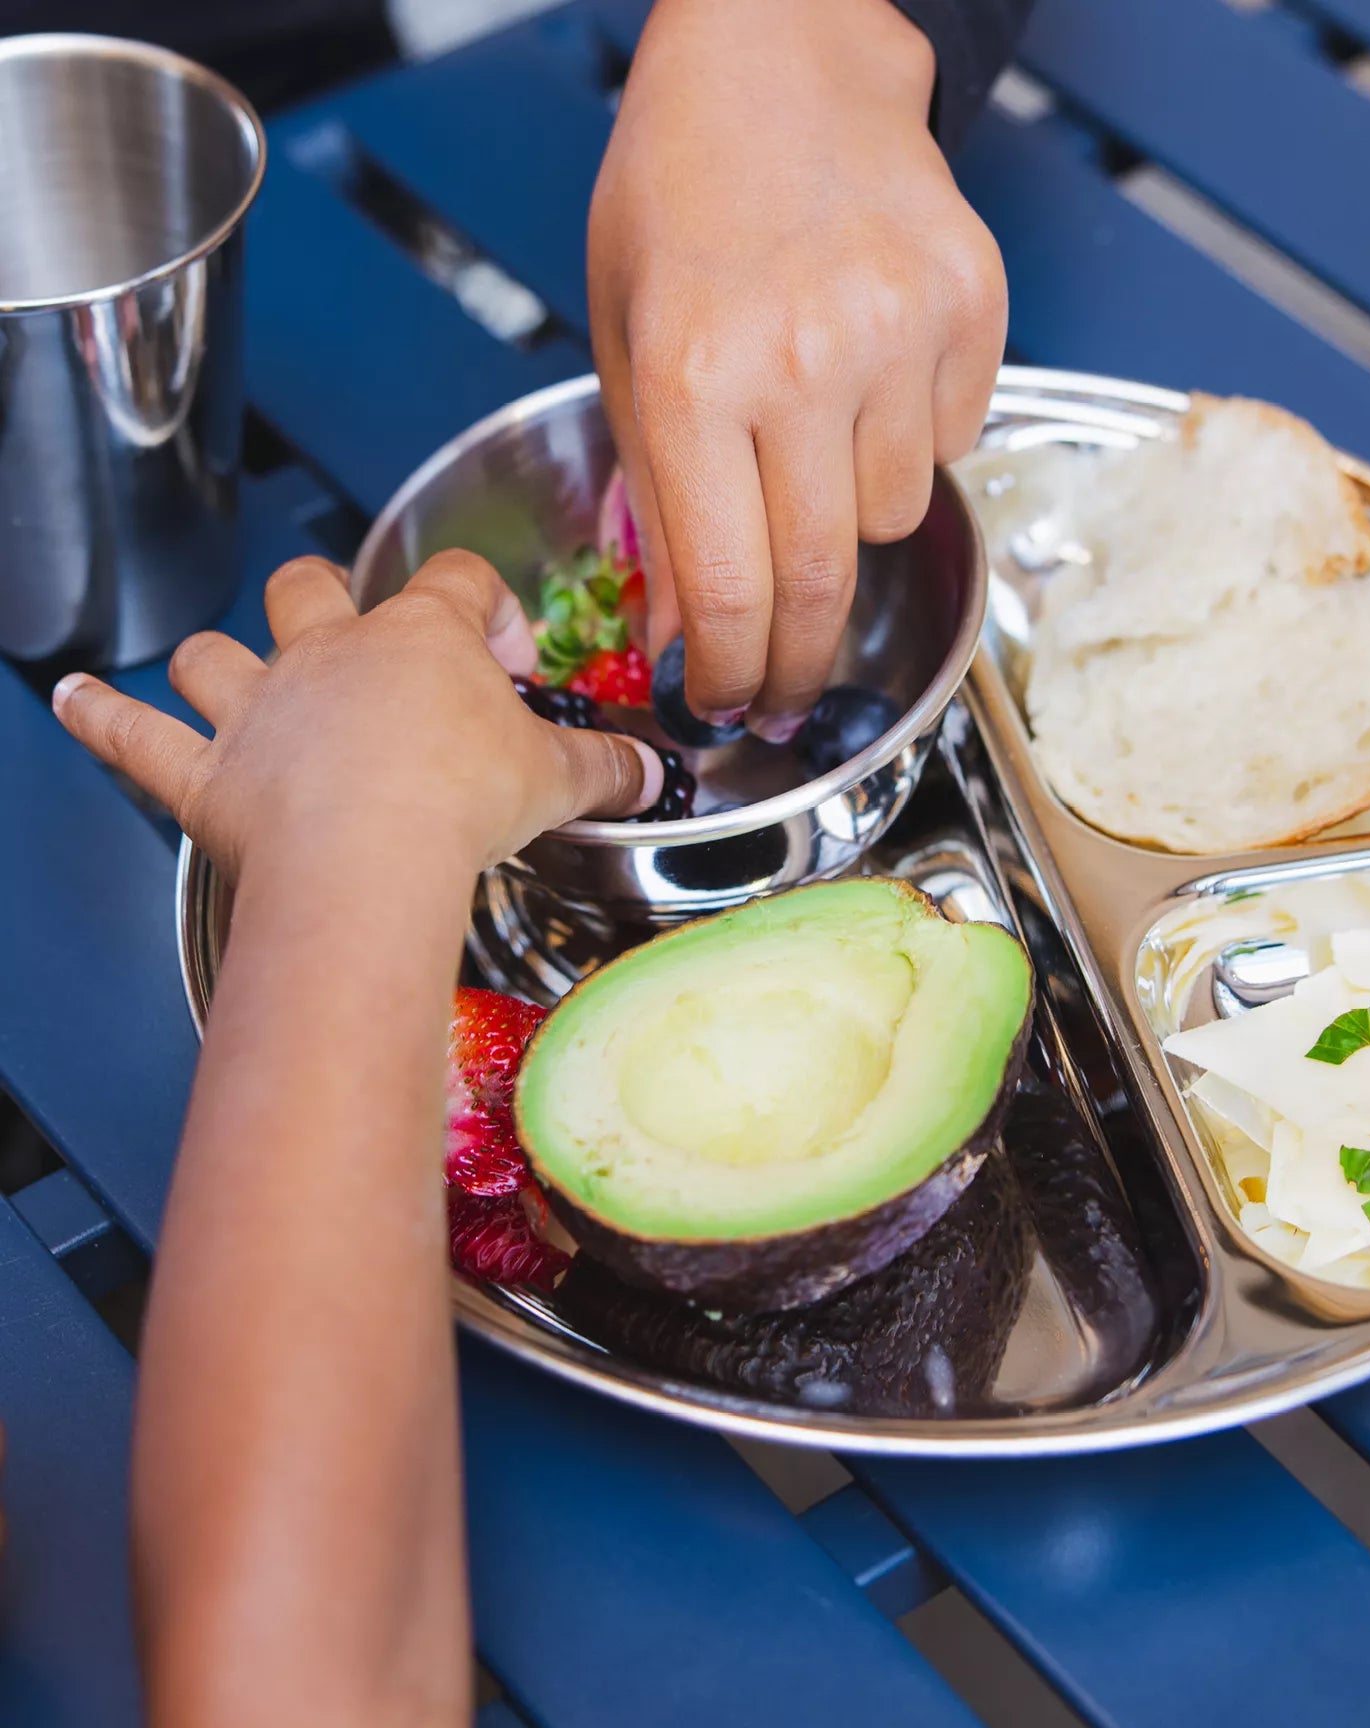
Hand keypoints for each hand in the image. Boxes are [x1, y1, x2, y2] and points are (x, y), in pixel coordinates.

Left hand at [53, 551, 661, 881]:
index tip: (504, 652)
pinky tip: (69, 698)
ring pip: (218, 651)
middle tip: (358, 636)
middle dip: (328, 597)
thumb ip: (605, 767)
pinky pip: (137, 734)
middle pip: (312, 587)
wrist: (374, 856)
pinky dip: (99, 717)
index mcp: (421, 641)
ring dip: (220, 658)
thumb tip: (652, 772)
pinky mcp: (206, 772)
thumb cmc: (464, 802)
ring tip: (225, 672)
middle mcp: (330, 655)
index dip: (483, 604)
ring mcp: (261, 708)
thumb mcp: (558, 779)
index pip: (456, 582)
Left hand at [588, 0, 1006, 739]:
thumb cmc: (683, 196)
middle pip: (824, 583)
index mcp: (691, 374)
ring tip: (814, 434)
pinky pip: (949, 445)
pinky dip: (909, 442)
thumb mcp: (625, 346)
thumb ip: (660, 500)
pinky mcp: (974, 309)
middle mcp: (803, 360)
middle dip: (801, 660)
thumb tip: (685, 634)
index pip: (728, 588)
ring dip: (850, 518)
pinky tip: (870, 375)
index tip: (728, 705)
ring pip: (893, 519)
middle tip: (784, 687)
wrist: (784, 57)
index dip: (731, 674)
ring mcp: (901, 332)